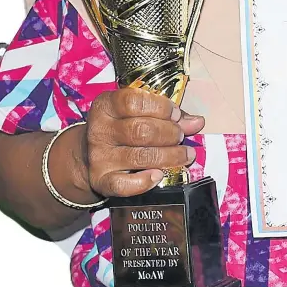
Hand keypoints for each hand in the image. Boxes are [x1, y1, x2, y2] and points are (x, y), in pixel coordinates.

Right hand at [84, 88, 204, 196]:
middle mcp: (100, 129)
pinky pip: (124, 185)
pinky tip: (159, 175)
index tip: (176, 115)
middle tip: (180, 136)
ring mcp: (99, 156)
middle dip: (169, 133)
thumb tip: (197, 122)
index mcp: (106, 105)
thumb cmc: (122, 126)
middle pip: (140, 130)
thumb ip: (167, 115)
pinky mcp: (100, 180)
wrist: (89, 153)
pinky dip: (144, 182)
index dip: (161, 107)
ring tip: (185, 154)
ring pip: (139, 157)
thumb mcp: (138, 112)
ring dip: (169, 156)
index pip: (134, 102)